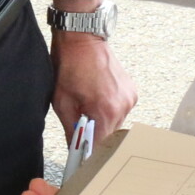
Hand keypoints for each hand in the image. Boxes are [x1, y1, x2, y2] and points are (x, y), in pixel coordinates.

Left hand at [49, 20, 135, 145]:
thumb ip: (71, 130)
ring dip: (101, 121)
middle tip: (79, 124)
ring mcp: (130, 98)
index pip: (101, 145)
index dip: (89, 152)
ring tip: (87, 105)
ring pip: (115, 124)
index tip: (80, 156)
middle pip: (110, 136)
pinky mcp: (132, 92)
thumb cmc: (69, 65)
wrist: (82, 39)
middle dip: (94, 134)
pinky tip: (97, 98)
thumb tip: (75, 149)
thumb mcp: (62, 101)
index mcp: (106, 109)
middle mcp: (123, 105)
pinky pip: (120, 111)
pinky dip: (108, 110)